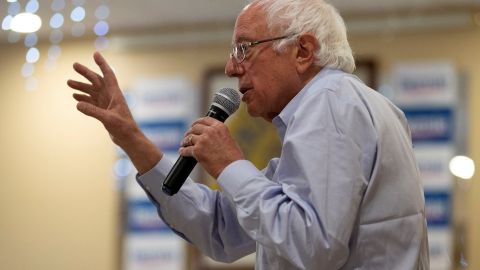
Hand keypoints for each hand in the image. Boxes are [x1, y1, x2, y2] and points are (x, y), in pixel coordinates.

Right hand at [67, 52, 160, 173]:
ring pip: (92, 91)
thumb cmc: (123, 128)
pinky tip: (75, 97)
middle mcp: (111, 96)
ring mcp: (107, 104)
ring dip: (82, 86)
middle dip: (86, 73)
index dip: (102, 64)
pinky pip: (92, 102)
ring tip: (68, 82)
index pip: (108, 75)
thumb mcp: (108, 119)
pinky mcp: (104, 111)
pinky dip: (83, 98)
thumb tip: (77, 103)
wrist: (129, 139)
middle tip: (74, 65)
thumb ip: (93, 111)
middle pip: (97, 80)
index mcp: (115, 94)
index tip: (95, 54)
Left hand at [180, 117, 243, 177]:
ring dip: (185, 141)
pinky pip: (186, 149)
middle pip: (195, 128)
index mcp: (219, 127)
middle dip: (190, 132)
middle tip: (188, 136)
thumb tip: (211, 137)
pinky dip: (183, 151)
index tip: (194, 125)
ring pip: (189, 138)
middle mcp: (210, 131)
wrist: (232, 168)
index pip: (205, 120)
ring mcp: (203, 140)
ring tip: (184, 144)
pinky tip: (182, 152)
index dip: (197, 122)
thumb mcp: (229, 140)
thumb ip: (219, 135)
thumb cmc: (233, 158)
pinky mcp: (197, 151)